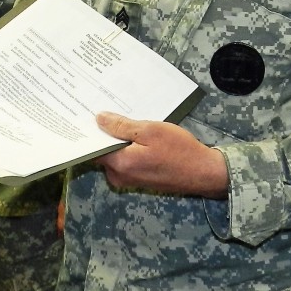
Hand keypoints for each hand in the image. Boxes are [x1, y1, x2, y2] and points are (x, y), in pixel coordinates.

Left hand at [94, 113, 228, 198]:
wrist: (204, 173)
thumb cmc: (179, 150)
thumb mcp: (150, 131)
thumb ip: (121, 126)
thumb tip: (98, 119)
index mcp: (119, 164)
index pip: (92, 148)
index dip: (89, 131)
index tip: (86, 115)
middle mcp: (119, 176)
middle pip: (102, 152)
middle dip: (105, 133)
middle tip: (107, 111)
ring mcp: (129, 179)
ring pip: (115, 155)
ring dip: (119, 140)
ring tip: (125, 119)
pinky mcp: (139, 179)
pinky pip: (126, 160)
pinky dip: (129, 148)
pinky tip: (137, 135)